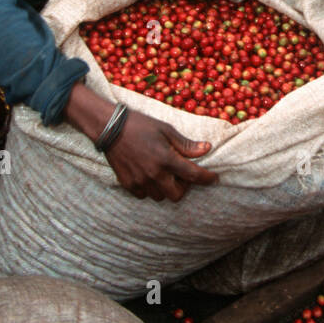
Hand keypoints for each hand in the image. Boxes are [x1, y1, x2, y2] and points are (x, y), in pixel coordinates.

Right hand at [103, 111, 218, 201]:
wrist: (110, 127)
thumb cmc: (140, 125)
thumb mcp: (166, 130)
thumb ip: (186, 145)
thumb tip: (206, 149)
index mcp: (166, 159)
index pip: (193, 175)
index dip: (207, 179)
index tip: (214, 178)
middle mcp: (153, 174)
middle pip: (176, 195)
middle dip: (183, 187)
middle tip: (181, 174)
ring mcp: (139, 181)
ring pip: (159, 197)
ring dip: (165, 188)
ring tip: (163, 173)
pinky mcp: (127, 184)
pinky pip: (144, 195)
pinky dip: (150, 188)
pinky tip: (149, 175)